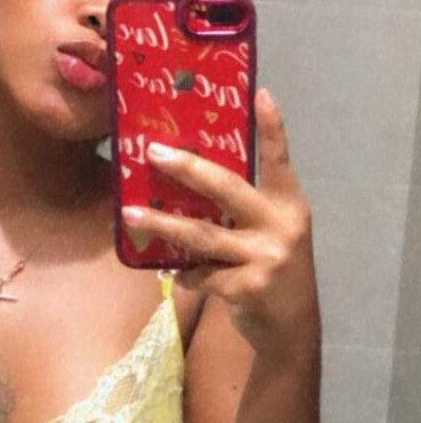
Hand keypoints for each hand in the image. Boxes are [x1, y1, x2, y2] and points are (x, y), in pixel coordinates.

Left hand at [121, 89, 320, 356]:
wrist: (292, 328)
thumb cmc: (273, 271)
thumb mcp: (272, 234)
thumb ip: (244, 212)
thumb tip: (188, 186)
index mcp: (288, 206)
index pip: (279, 161)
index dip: (272, 128)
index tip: (261, 93)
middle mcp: (280, 226)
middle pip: (226, 189)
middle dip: (186, 168)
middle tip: (153, 153)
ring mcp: (264, 258)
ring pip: (201, 235)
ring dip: (162, 224)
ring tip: (131, 215)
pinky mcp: (246, 288)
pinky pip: (199, 274)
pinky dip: (183, 272)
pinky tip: (175, 273)